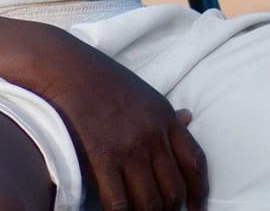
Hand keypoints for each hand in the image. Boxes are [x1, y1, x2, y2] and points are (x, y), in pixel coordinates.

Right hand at [31, 31, 208, 209]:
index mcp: (166, 119)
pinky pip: (119, 201)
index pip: (195, 163)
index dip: (199, 191)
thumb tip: (189, 117)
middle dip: (172, 210)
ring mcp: (130, 148)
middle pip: (174, 189)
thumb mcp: (145, 94)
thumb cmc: (105, 82)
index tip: (197, 207)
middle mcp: (153, 136)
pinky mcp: (103, 157)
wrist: (70, 71)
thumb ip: (166, 113)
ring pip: (150, 202)